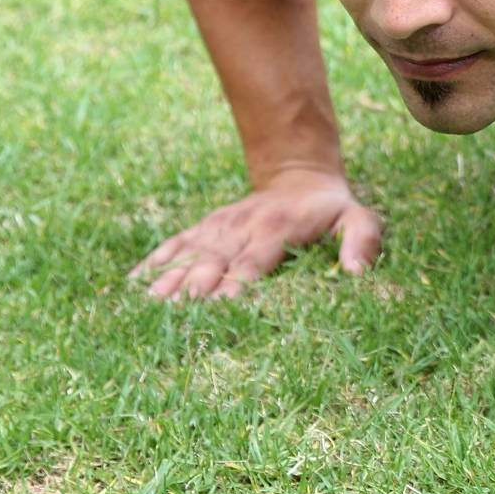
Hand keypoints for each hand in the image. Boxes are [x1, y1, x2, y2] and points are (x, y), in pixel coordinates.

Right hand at [128, 168, 382, 299]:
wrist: (300, 176)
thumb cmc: (331, 209)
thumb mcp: (358, 218)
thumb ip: (362, 241)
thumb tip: (356, 273)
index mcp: (277, 230)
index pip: (253, 262)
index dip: (234, 284)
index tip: (216, 307)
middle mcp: (242, 228)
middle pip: (214, 262)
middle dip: (194, 289)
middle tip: (172, 317)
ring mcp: (219, 227)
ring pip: (189, 254)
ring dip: (168, 279)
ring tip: (146, 305)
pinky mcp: (204, 228)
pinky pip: (174, 244)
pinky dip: (153, 263)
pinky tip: (132, 284)